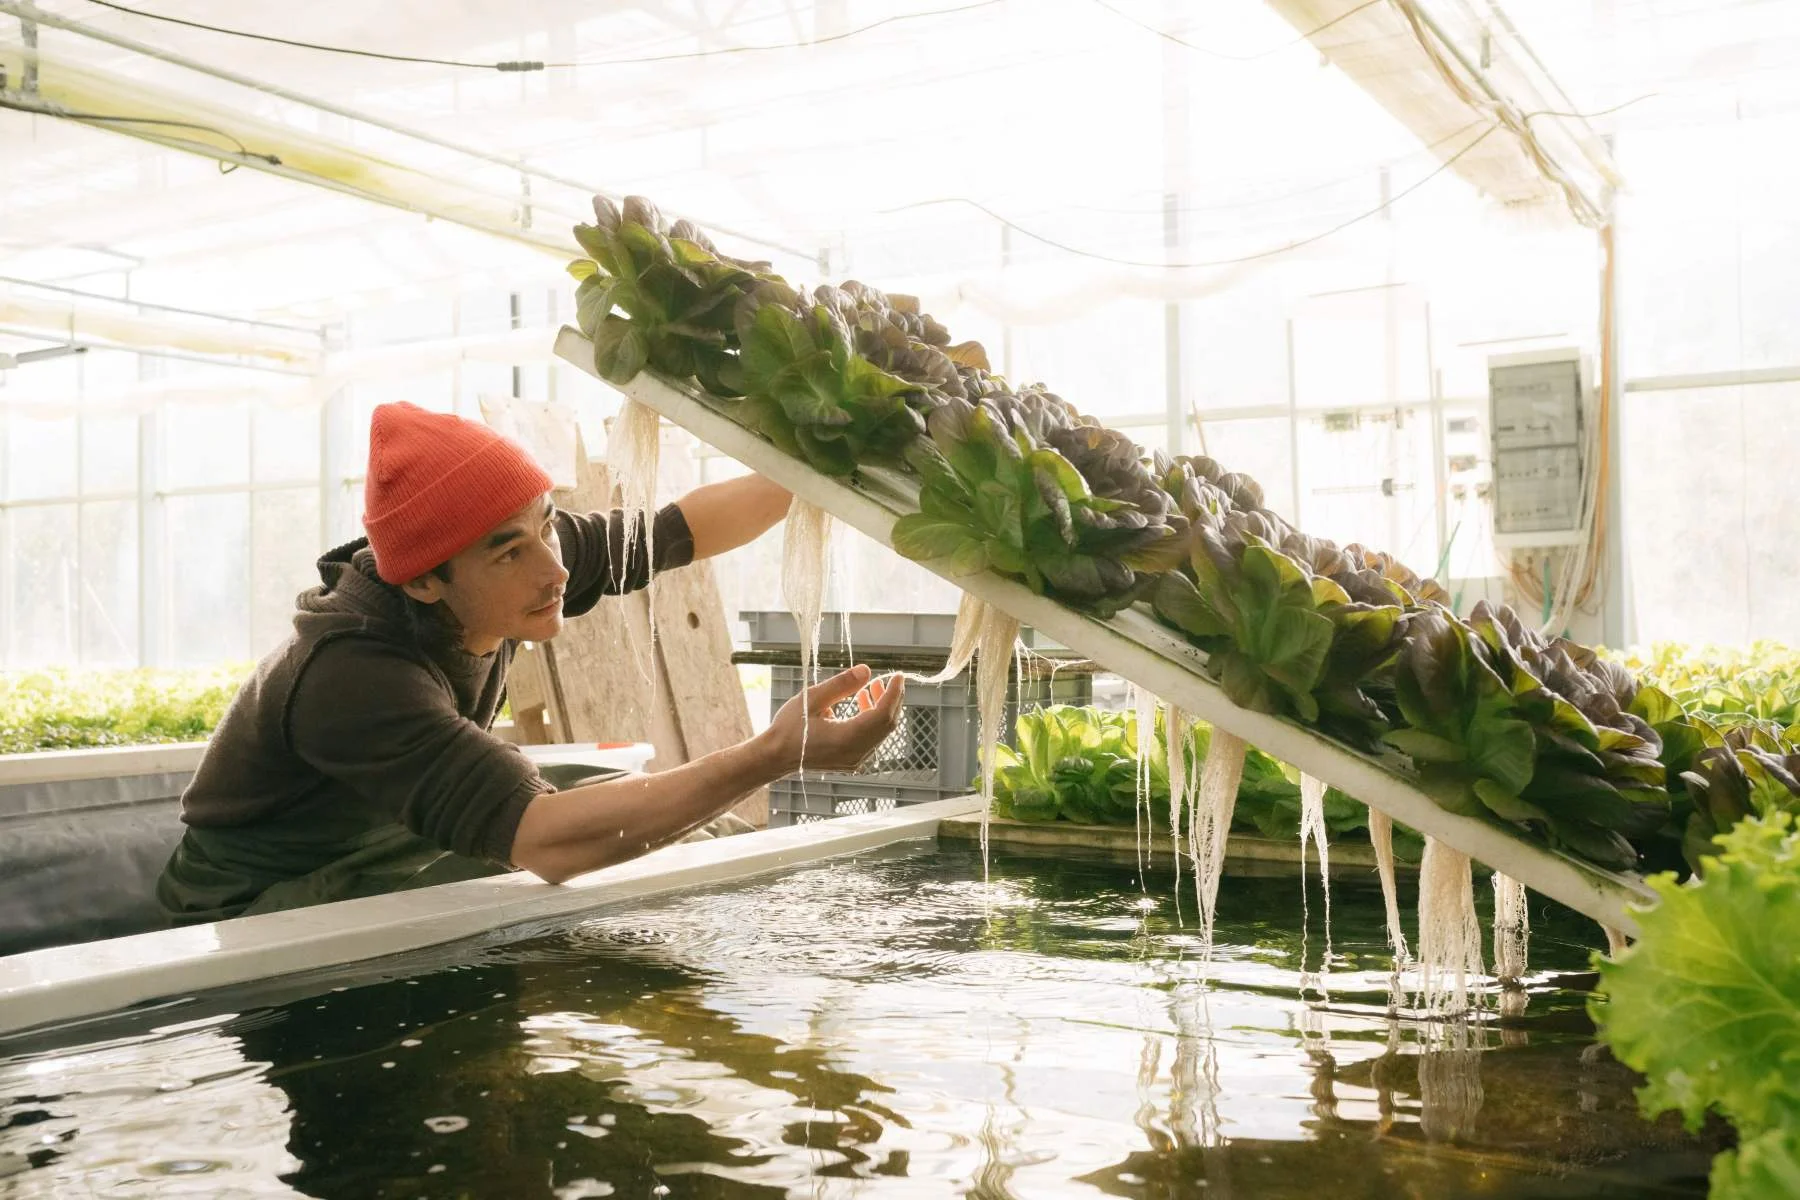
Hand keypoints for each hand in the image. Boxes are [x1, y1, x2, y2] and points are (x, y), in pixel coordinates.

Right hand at [754, 664, 903, 774]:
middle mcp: (855, 753)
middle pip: (887, 724)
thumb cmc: (788, 728)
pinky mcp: (851, 761)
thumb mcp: (812, 699)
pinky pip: (871, 739)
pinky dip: (872, 720)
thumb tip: (866, 670)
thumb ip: (841, 685)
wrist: (775, 756)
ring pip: (880, 732)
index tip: (898, 676)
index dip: (893, 694)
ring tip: (871, 688)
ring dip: (881, 708)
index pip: (882, 714)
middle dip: (891, 699)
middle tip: (888, 679)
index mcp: (847, 738)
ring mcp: (855, 760)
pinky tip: (862, 704)